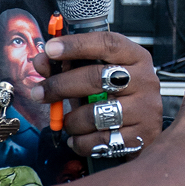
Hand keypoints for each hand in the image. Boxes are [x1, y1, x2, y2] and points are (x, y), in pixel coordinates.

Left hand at [31, 31, 160, 157]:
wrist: (144, 127)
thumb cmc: (117, 95)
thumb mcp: (97, 74)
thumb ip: (69, 66)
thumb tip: (42, 62)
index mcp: (135, 57)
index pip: (107, 44)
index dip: (76, 45)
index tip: (50, 49)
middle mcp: (145, 80)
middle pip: (96, 77)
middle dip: (60, 85)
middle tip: (39, 92)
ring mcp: (145, 109)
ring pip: (95, 114)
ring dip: (71, 120)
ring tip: (68, 122)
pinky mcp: (141, 136)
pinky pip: (100, 141)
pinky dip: (81, 141)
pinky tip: (79, 137)